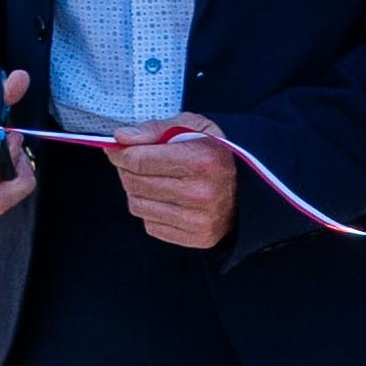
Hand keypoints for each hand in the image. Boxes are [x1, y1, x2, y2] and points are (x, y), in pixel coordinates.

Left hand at [113, 113, 237, 251]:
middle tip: (138, 161)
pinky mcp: (197, 238)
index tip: (118, 147)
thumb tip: (121, 137)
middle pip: (133, 182)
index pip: (137, 160)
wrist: (247, 188)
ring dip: (138, 191)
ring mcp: (200, 219)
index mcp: (202, 161)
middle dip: (127, 169)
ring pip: (137, 205)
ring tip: (156, 180)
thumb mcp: (191, 126)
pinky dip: (151, 211)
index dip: (120, 152)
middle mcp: (202, 193)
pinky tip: (168, 199)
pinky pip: (150, 225)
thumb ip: (154, 129)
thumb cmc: (213, 152)